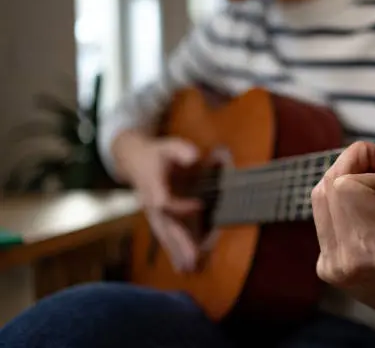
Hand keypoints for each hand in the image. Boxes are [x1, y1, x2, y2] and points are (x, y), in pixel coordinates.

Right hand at [113, 132, 210, 271]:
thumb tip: (194, 157)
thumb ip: (181, 151)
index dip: (180, 206)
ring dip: (176, 252)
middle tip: (192, 261)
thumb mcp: (169, 145)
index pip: (163, 202)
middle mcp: (150, 203)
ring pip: (163, 235)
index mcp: (152, 185)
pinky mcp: (156, 218)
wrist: (133, 159)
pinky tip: (182, 267)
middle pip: (163, 226)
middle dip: (177, 243)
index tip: (200, 206)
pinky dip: (173, 251)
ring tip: (188, 269)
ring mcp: (151, 213)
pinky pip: (164, 236)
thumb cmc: (157, 152)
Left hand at [311, 119, 374, 343]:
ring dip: (342, 178)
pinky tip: (362, 200)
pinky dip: (339, 200)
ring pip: (319, 200)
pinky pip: (322, 218)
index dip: (367, 167)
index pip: (347, 187)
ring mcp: (333, 266)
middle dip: (351, 163)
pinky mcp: (326, 268)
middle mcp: (348, 259)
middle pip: (328, 188)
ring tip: (371, 178)